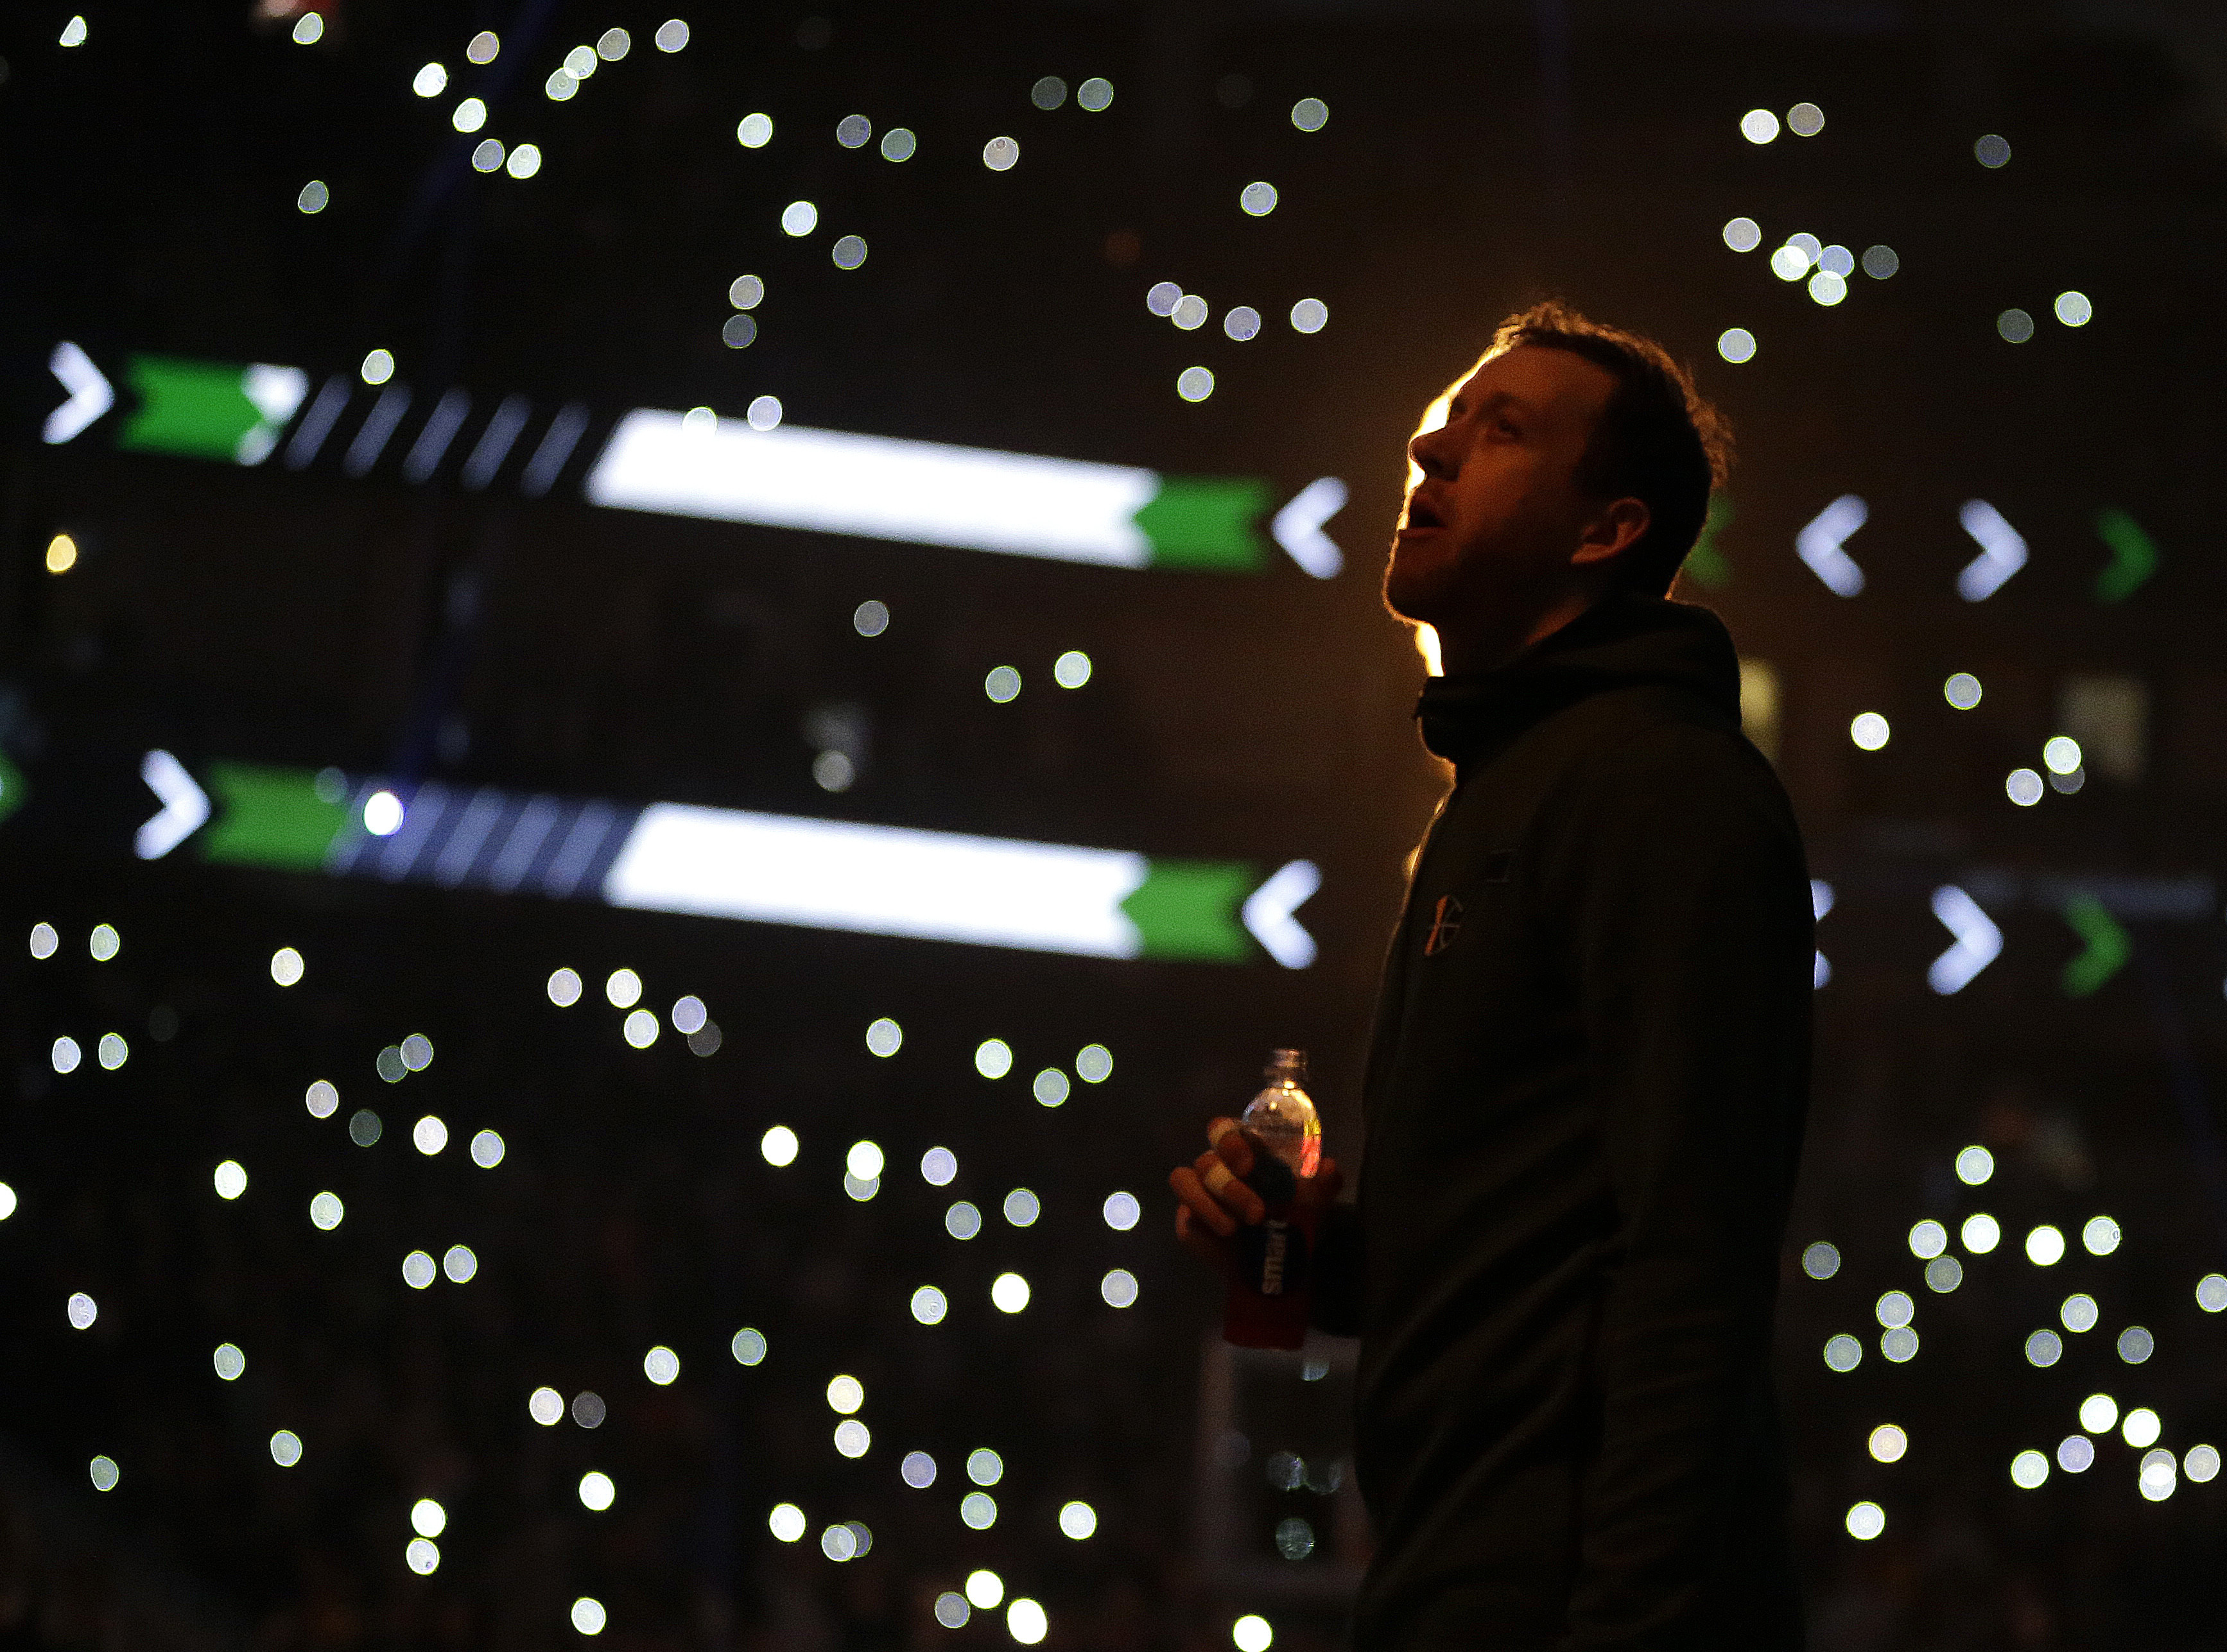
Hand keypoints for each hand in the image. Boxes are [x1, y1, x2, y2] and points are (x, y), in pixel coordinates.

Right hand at [1169, 1118, 1341, 1275]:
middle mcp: (1217, 1166)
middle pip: (1207, 1159)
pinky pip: (1186, 1212)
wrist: (1277, 1265)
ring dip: (1212, 1204)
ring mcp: (1199, 1191)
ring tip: (1237, 1228)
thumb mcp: (1314, 1203)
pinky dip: (1205, 1219)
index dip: (1229, 1139)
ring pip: (1186, 1180)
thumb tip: (1328, 1167)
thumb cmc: (1293, 1221)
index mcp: (1244, 1151)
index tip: (1249, 1163)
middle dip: (1229, 1185)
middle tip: (1256, 1212)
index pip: (1224, 1130)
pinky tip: (1226, 1233)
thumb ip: (1324, 1183)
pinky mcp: (1189, 1218)